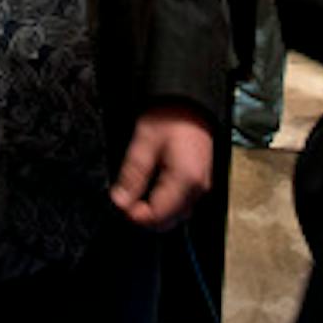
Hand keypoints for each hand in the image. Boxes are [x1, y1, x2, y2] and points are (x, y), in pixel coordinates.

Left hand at [109, 105, 213, 230]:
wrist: (190, 101)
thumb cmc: (171, 116)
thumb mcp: (144, 142)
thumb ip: (132, 175)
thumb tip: (120, 201)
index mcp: (186, 180)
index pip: (158, 217)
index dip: (134, 215)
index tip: (120, 204)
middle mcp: (199, 188)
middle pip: (169, 221)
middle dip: (144, 215)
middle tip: (125, 199)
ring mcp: (202, 186)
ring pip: (176, 215)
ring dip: (155, 210)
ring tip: (137, 191)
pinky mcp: (200, 181)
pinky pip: (182, 203)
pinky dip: (165, 201)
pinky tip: (153, 187)